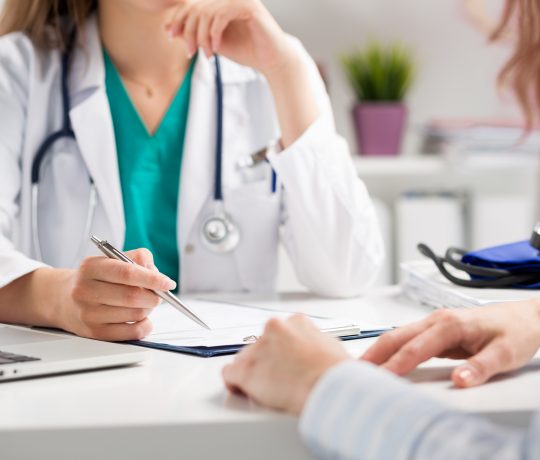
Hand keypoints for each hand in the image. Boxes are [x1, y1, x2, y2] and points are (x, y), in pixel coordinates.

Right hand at [57, 248, 175, 340]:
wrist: (63, 298)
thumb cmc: (95, 278)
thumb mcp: (111, 259)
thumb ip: (138, 258)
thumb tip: (156, 273)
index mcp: (91, 268)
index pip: (127, 273)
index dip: (152, 279)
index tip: (168, 282)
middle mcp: (86, 291)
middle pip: (133, 296)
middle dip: (153, 296)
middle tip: (158, 294)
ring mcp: (89, 314)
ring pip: (135, 314)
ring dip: (149, 309)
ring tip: (144, 303)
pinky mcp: (94, 333)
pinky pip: (132, 333)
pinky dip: (145, 325)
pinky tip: (142, 318)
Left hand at [167, 0, 294, 76]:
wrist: (270, 61)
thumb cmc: (246, 52)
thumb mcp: (213, 44)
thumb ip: (194, 35)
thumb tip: (168, 28)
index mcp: (221, 2)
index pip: (192, 4)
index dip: (178, 18)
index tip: (171, 35)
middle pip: (196, 7)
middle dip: (189, 31)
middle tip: (190, 52)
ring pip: (207, 12)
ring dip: (202, 37)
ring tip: (207, 54)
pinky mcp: (249, 6)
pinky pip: (221, 16)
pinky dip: (215, 34)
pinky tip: (216, 47)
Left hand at [222, 315, 349, 414]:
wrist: (328, 387)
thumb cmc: (335, 373)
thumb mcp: (333, 346)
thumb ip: (318, 341)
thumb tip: (320, 349)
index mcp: (296, 322)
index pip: (279, 333)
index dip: (281, 351)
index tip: (284, 363)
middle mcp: (274, 329)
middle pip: (261, 345)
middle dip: (267, 361)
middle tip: (279, 379)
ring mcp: (258, 348)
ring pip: (245, 359)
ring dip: (254, 372)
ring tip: (267, 389)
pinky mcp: (246, 369)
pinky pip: (230, 373)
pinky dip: (235, 383)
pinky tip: (243, 390)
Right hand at [362, 299, 539, 386]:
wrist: (527, 316)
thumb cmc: (516, 331)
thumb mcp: (505, 352)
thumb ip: (480, 367)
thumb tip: (459, 380)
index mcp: (449, 324)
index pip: (414, 348)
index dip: (395, 364)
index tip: (379, 377)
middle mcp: (437, 320)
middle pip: (396, 336)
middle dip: (374, 353)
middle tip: (354, 369)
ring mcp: (434, 323)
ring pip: (398, 335)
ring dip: (379, 350)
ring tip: (362, 366)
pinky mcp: (436, 330)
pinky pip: (408, 339)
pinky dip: (392, 349)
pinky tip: (384, 359)